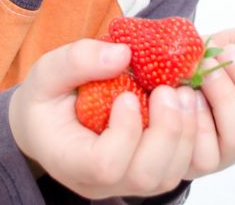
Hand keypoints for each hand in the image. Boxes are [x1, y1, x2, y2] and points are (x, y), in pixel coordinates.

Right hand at [8, 38, 196, 198]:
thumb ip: (78, 60)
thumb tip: (122, 53)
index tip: (128, 94)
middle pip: (143, 176)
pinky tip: (185, 104)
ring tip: (183, 93)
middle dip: (166, 131)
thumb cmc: (44, 99)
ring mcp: (124, 182)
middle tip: (169, 89)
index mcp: (69, 159)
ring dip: (184, 134)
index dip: (125, 132)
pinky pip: (176, 168)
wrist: (44, 123)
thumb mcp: (48, 71)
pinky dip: (190, 138)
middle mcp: (99, 183)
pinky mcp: (143, 172)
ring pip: (166, 177)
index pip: (105, 165)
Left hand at [186, 23, 234, 178]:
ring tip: (204, 67)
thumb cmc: (202, 64)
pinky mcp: (200, 162)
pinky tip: (185, 92)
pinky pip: (205, 151)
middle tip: (226, 52)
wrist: (162, 78)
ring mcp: (229, 151)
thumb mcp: (226, 43)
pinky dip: (196, 118)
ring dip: (223, 96)